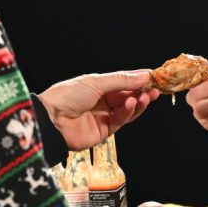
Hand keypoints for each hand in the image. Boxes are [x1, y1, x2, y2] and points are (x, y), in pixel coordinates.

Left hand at [38, 70, 159, 150]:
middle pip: (128, 96)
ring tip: (146, 96)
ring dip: (138, 102)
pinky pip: (120, 120)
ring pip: (127, 110)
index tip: (154, 76)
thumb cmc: (67, 95)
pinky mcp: (104, 131)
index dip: (138, 79)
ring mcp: (103, 116)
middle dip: (142, 92)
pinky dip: (127, 111)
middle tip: (156, 88)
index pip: (123, 82)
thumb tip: (144, 75)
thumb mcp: (96, 82)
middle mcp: (102, 101)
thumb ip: (122, 80)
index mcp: (98, 86)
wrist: (51, 119)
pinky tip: (131, 103)